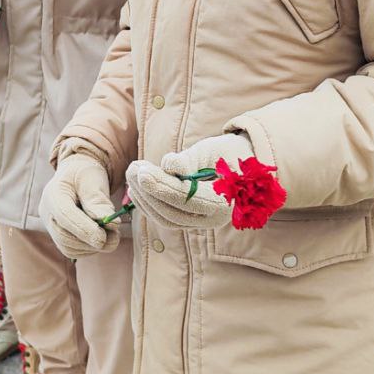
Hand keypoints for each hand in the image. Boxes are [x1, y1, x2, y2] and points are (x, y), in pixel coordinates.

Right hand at [39, 153, 120, 257]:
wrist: (76, 175)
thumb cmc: (86, 173)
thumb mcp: (94, 179)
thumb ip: (99, 201)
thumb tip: (111, 223)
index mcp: (53, 194)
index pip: (65, 216)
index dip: (84, 229)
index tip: (103, 238)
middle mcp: (47, 213)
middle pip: (64, 236)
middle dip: (90, 241)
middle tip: (114, 238)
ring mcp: (51, 226)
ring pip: (68, 247)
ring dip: (92, 247)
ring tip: (112, 237)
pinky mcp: (59, 236)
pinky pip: (72, 250)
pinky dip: (89, 248)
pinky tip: (102, 238)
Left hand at [125, 132, 255, 229]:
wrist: (242, 165)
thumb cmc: (227, 153)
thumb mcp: (212, 150)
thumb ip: (190, 160)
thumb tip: (168, 165)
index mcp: (224, 202)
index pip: (188, 198)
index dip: (163, 186)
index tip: (143, 172)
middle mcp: (212, 219)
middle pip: (173, 212)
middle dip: (149, 191)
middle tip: (133, 168)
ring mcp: (200, 223)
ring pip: (166, 218)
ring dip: (145, 198)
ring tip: (132, 173)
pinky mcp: (189, 221)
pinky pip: (165, 217)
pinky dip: (148, 204)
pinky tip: (136, 188)